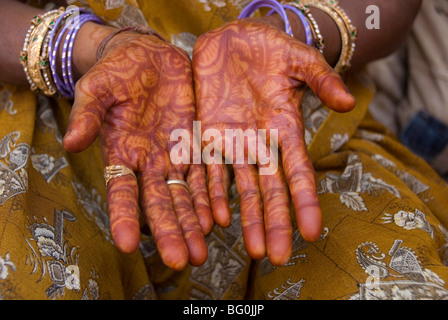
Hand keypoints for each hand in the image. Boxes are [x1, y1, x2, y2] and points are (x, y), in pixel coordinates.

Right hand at [63, 29, 212, 269]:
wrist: (148, 56)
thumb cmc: (117, 71)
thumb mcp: (97, 88)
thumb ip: (88, 114)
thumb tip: (71, 143)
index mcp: (121, 153)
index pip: (121, 191)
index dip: (123, 216)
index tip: (126, 244)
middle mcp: (148, 163)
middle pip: (159, 203)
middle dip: (169, 231)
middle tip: (180, 260)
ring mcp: (173, 156)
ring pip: (184, 196)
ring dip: (193, 224)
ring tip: (201, 252)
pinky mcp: (195, 145)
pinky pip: (205, 175)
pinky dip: (211, 197)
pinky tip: (219, 220)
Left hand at [192, 19, 354, 265]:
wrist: (232, 41)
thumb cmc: (270, 48)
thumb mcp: (299, 59)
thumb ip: (321, 79)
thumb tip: (347, 102)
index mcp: (285, 129)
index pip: (298, 171)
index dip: (305, 201)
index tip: (312, 231)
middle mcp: (261, 144)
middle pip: (270, 190)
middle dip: (274, 222)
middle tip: (278, 256)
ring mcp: (233, 143)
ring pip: (240, 188)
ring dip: (245, 218)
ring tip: (252, 250)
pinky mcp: (207, 136)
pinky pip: (207, 170)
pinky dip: (212, 194)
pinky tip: (216, 220)